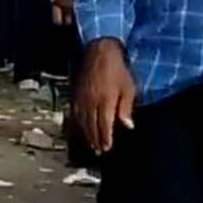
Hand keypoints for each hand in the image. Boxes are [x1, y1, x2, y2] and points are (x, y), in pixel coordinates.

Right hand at [73, 39, 135, 153]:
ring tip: (91, 144)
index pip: (104, 125)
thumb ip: (125, 108)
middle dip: (95, 140)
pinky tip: (80, 129)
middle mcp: (91, 102)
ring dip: (86, 134)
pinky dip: (77, 123)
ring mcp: (81, 98)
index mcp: (105, 101)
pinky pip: (74, 112)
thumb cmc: (117, 69)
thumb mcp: (128, 87)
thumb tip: (128, 125)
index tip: (107, 148)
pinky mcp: (76, 93)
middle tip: (99, 151)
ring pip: (82, 121)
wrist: (99, 51)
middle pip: (91, 126)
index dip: (105, 138)